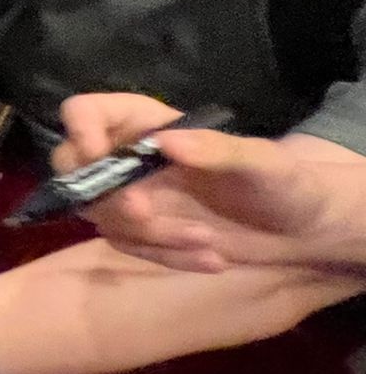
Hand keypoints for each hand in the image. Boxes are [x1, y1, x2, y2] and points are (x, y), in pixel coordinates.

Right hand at [52, 94, 355, 274]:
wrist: (302, 230)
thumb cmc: (285, 182)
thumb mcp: (262, 163)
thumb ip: (217, 149)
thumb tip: (164, 141)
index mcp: (147, 123)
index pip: (85, 112)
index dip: (79, 131)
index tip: (98, 156)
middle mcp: (128, 156)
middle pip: (73, 166)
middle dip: (105, 196)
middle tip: (143, 213)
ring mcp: (130, 195)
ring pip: (100, 215)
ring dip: (149, 234)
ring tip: (207, 243)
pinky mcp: (140, 232)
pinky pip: (128, 247)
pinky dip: (167, 257)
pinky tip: (212, 260)